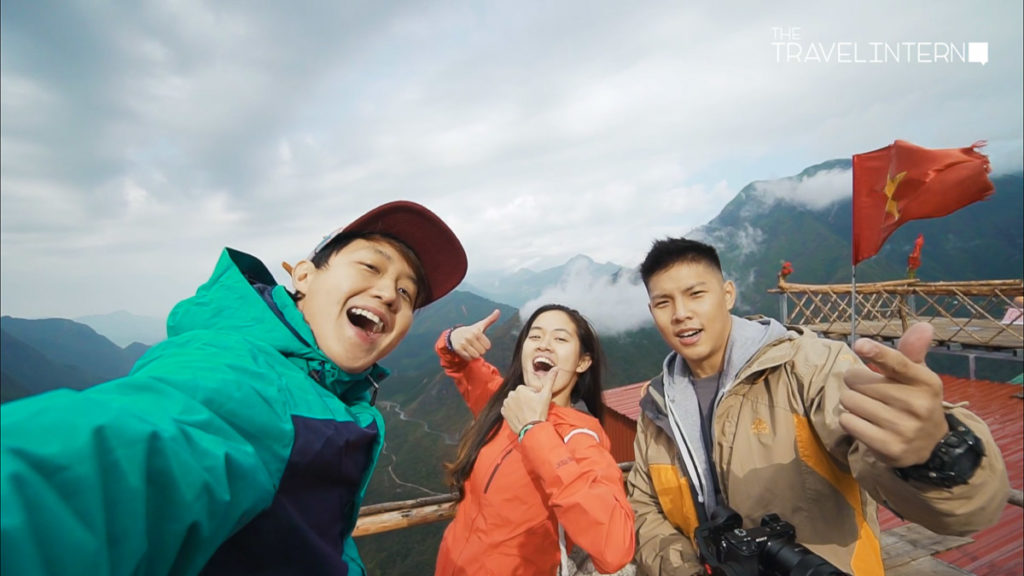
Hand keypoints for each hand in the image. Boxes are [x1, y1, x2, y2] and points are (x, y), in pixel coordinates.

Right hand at [449, 309, 499, 360]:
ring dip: (475, 354)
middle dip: (480, 350)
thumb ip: (491, 319)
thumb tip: (498, 311)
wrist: (455, 335)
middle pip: (482, 352)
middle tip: (475, 345)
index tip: (480, 341)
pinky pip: (469, 358)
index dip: (485, 345)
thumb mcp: (480, 325)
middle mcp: (469, 337)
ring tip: (471, 348)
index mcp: (476, 332)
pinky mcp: (458, 349)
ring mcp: (463, 343)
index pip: (488, 346)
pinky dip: (469, 357)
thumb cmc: (471, 331)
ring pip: (476, 356)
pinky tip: (467, 351)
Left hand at [502, 366, 558, 433]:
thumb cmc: (539, 412)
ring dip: (518, 405)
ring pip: (514, 402)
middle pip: (520, 396)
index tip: (536, 404)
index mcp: (520, 389)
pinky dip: (512, 412)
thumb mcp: (546, 395)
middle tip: (532, 409)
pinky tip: (520, 415)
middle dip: (525, 400)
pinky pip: (508, 409)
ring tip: (526, 413)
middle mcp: (511, 395)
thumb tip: (556, 368)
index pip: (527, 390)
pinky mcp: (503, 412)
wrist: (531, 428)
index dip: (533, 397)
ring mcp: (506, 404)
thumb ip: (550, 380)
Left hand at [839, 322, 947, 467]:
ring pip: (850, 402)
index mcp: (926, 381)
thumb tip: (923, 325)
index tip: (860, 345)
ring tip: (869, 409)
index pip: (898, 363)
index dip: (877, 352)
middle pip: (858, 382)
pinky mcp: (889, 448)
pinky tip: (866, 425)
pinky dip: (850, 421)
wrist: (931, 445)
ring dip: (851, 403)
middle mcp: (918, 405)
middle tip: (871, 393)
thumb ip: (911, 351)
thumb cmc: (915, 400)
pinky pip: (848, 422)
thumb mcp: (918, 376)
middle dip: (856, 384)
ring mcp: (904, 428)